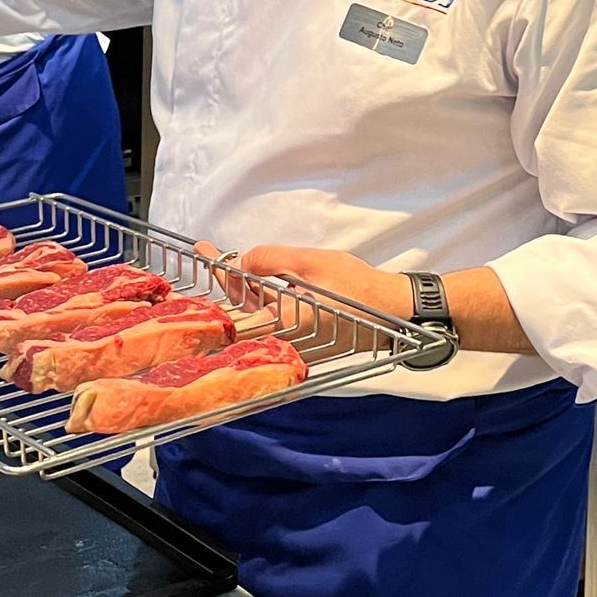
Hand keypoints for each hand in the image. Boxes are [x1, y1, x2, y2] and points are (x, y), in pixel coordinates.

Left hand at [194, 241, 414, 360]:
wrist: (392, 312)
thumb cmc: (355, 287)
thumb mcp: (311, 262)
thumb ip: (270, 260)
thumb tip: (242, 263)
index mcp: (283, 326)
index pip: (234, 312)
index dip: (214, 284)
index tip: (203, 256)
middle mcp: (283, 341)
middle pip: (241, 312)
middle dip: (224, 281)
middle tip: (208, 253)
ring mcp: (291, 343)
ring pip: (255, 314)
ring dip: (240, 287)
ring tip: (224, 261)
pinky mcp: (300, 339)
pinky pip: (270, 318)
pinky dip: (258, 297)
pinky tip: (252, 277)